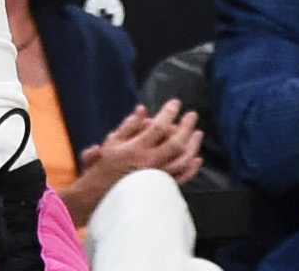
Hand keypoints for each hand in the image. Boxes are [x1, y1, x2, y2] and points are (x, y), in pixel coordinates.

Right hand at [82, 104, 203, 185]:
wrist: (101, 195)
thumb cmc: (105, 167)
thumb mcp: (112, 141)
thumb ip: (129, 125)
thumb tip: (143, 110)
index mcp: (136, 148)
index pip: (158, 127)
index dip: (169, 113)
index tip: (175, 103)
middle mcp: (149, 162)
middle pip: (175, 143)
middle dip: (186, 127)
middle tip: (192, 115)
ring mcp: (156, 176)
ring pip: (181, 161)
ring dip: (192, 146)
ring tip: (197, 133)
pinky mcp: (159, 188)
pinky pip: (180, 179)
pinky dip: (190, 169)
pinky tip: (197, 159)